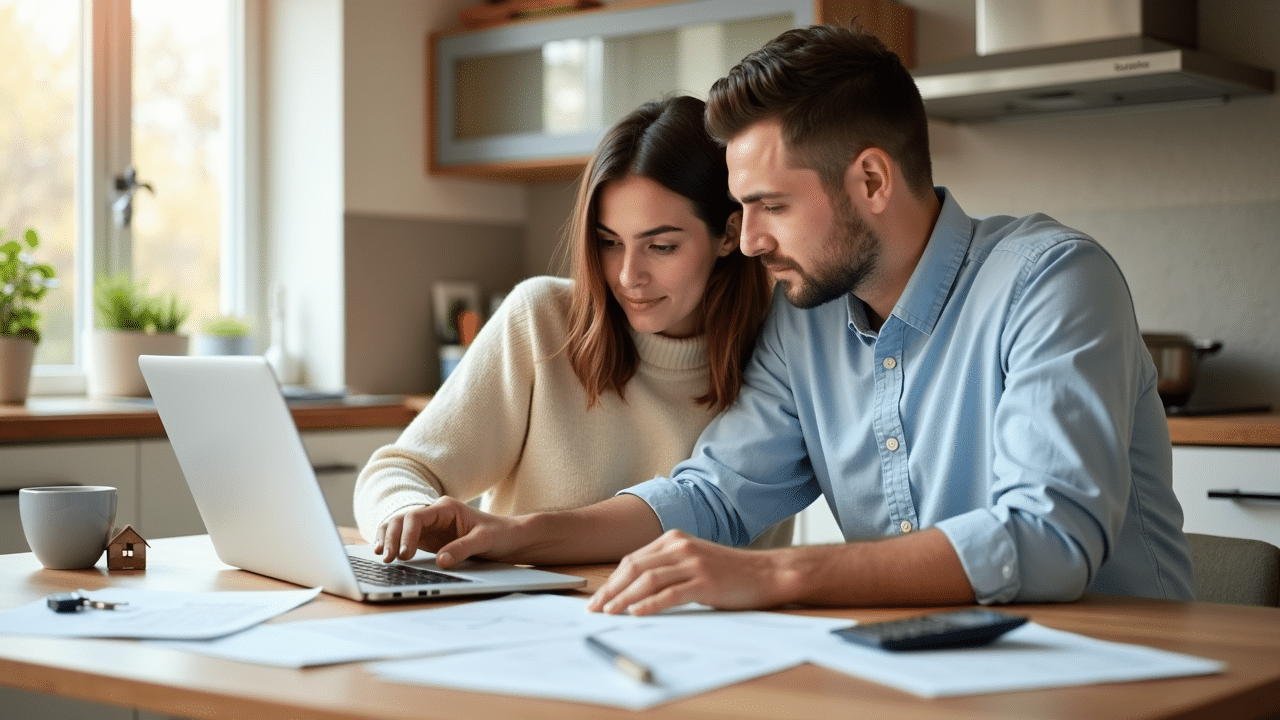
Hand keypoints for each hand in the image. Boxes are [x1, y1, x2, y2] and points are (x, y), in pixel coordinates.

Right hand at [373, 497, 520, 567]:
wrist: (509, 537)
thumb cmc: (499, 534)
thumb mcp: (484, 541)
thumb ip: (463, 548)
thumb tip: (441, 560)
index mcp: (446, 508)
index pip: (416, 516)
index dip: (406, 534)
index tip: (405, 554)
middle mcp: (434, 514)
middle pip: (401, 520)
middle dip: (391, 538)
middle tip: (387, 560)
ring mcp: (428, 526)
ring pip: (398, 527)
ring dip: (387, 539)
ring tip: (381, 558)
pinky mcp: (427, 539)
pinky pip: (403, 539)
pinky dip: (391, 544)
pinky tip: (384, 555)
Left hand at [586, 530, 791, 614]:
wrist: (766, 573)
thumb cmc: (729, 573)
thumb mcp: (693, 562)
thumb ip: (667, 568)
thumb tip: (633, 590)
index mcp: (674, 539)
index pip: (633, 560)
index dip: (612, 580)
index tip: (598, 598)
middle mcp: (681, 547)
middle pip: (635, 568)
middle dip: (611, 590)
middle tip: (595, 609)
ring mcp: (693, 563)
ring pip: (648, 580)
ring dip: (624, 598)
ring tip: (609, 612)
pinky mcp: (705, 581)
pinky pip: (671, 593)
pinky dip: (650, 604)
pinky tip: (636, 613)